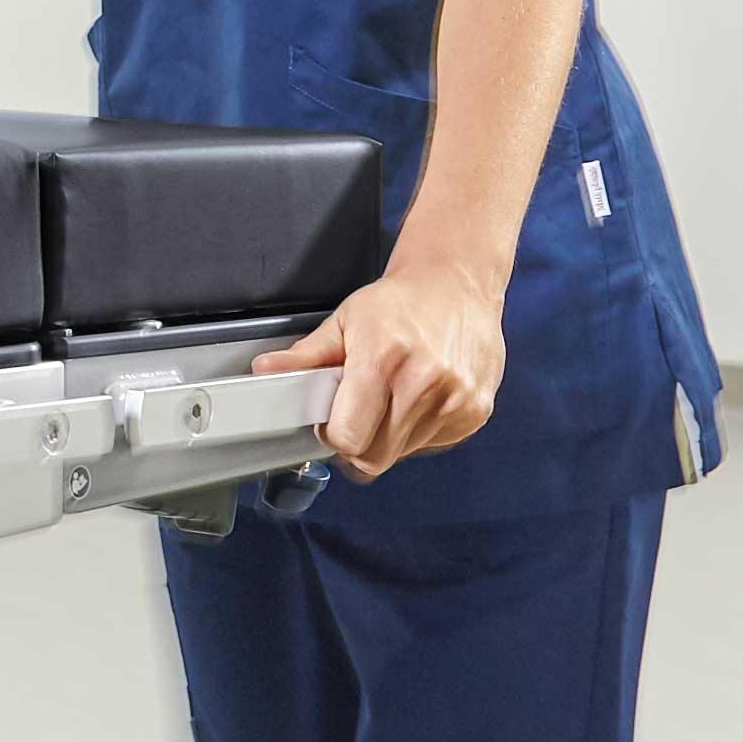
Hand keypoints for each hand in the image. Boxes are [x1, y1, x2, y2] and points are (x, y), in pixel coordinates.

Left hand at [257, 254, 506, 477]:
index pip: (348, 438)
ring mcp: (456, 402)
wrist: (457, 284)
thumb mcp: (346, 320)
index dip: (333, 434)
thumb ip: (307, 355)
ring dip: (390, 436)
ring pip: (402, 454)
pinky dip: (418, 431)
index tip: (333, 419)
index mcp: (384, 360)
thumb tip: (267, 370)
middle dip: (359, 441)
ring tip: (392, 396)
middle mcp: (425, 384)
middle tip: (359, 410)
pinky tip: (418, 398)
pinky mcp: (475, 413)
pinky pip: (432, 445)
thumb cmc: (402, 302)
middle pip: (375, 457)